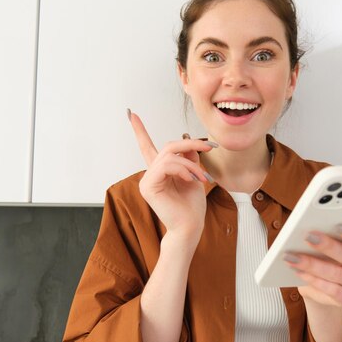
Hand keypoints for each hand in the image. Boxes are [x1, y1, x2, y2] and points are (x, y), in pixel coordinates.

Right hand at [128, 110, 215, 244]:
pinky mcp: (148, 186)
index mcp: (160, 171)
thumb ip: (189, 157)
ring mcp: (147, 180)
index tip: (131, 114)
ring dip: (190, 163)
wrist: (190, 227)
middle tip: (209, 147)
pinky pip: (167, 166)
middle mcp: (150, 174)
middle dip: (190, 144)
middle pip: (168, 147)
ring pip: (169, 156)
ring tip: (202, 177)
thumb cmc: (192, 206)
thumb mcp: (194, 175)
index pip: (147, 147)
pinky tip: (191, 180)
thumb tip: (187, 139)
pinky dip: (183, 169)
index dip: (139, 130)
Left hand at [284, 225, 341, 307]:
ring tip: (293, 257)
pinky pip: (333, 291)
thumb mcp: (326, 246)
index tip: (340, 226)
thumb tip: (309, 231)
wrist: (321, 287)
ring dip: (313, 265)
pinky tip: (300, 273)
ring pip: (338, 274)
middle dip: (328, 246)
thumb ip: (324, 236)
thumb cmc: (325, 258)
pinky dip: (315, 281)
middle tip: (308, 237)